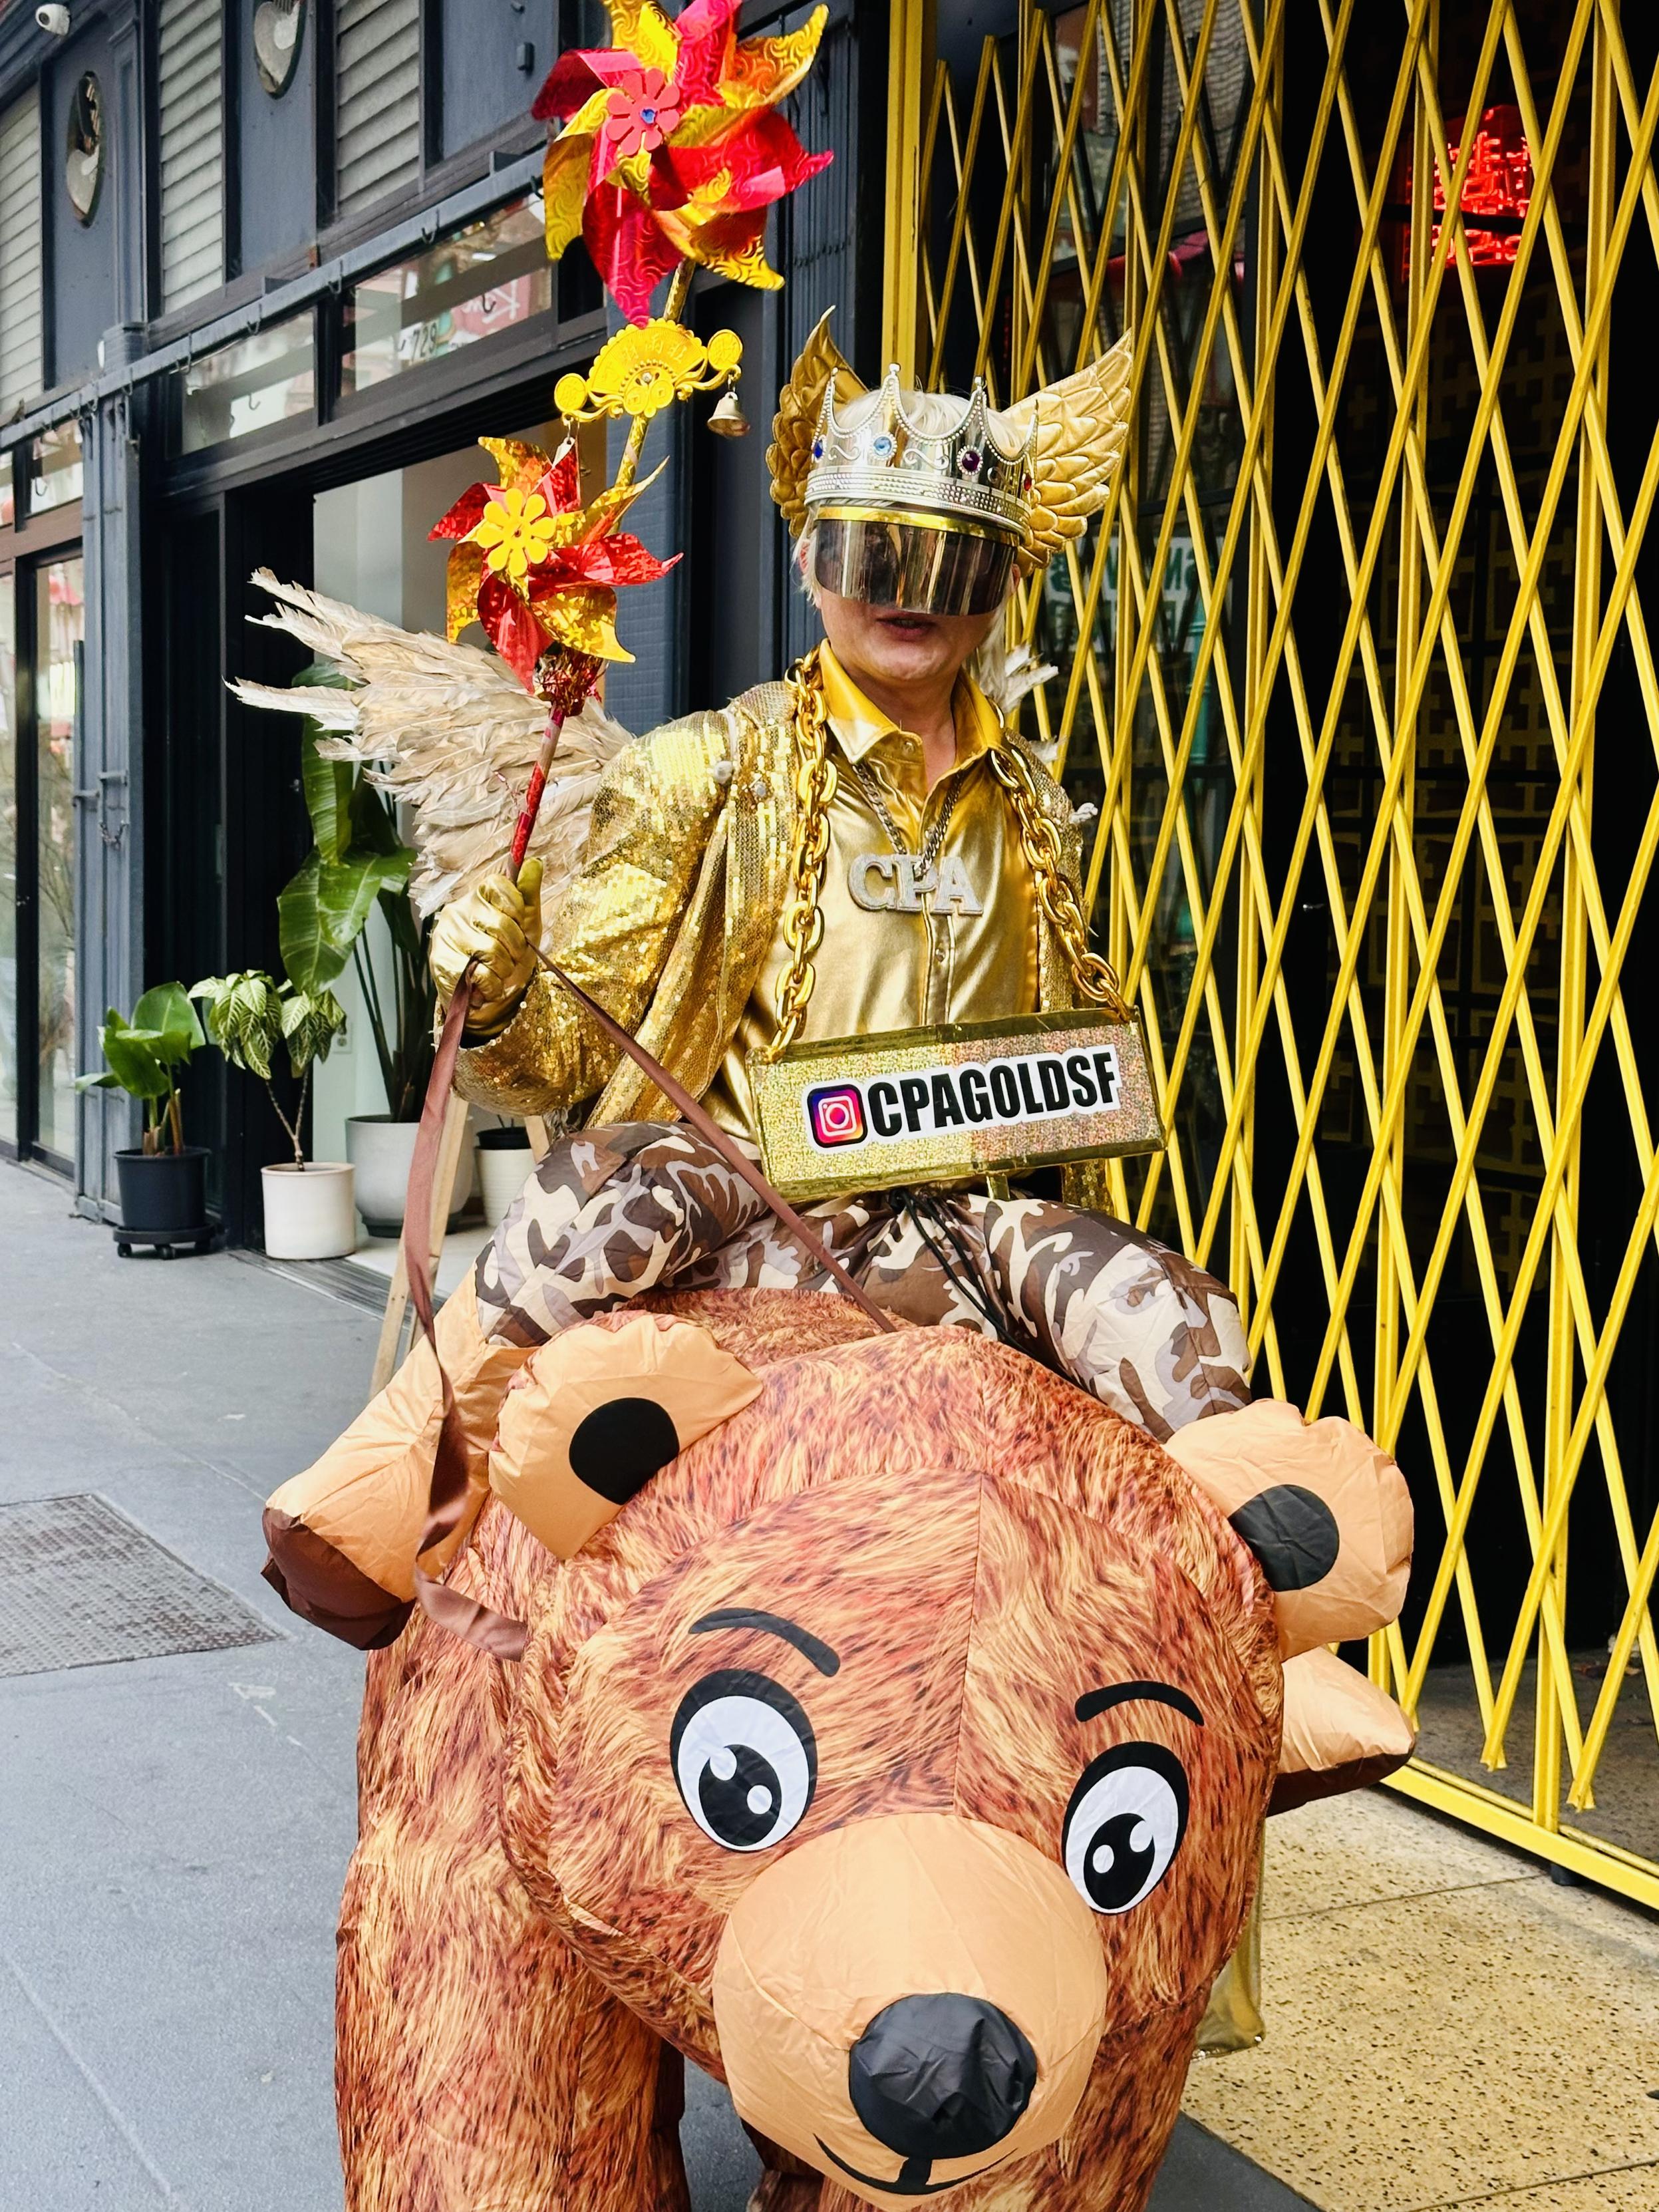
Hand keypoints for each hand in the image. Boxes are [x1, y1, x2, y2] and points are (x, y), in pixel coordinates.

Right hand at [430, 860, 542, 1034]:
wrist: (488, 1000)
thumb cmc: (508, 957)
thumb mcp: (526, 925)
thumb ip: (528, 895)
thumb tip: (535, 862)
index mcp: (478, 897)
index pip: (498, 885)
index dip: (516, 909)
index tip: (519, 925)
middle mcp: (457, 911)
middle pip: (501, 923)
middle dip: (515, 948)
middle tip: (510, 958)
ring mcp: (446, 936)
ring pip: (492, 950)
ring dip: (504, 970)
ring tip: (497, 973)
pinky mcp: (441, 962)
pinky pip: (480, 973)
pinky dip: (491, 986)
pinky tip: (485, 987)